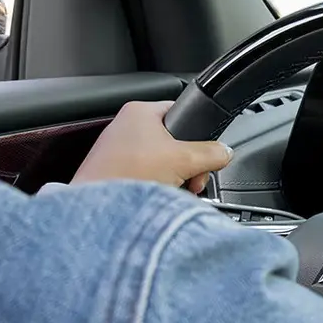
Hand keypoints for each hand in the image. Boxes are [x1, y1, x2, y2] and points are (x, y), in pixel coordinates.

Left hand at [72, 101, 232, 192]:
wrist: (98, 211)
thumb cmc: (128, 176)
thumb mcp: (185, 160)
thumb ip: (211, 153)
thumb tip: (224, 152)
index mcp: (140, 112)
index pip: (182, 113)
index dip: (198, 135)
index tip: (204, 156)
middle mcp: (125, 126)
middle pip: (174, 141)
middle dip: (188, 165)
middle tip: (192, 181)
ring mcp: (116, 150)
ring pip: (161, 161)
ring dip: (175, 178)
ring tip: (175, 191)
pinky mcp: (113, 173)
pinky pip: (145, 175)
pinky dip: (156, 187)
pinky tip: (159, 198)